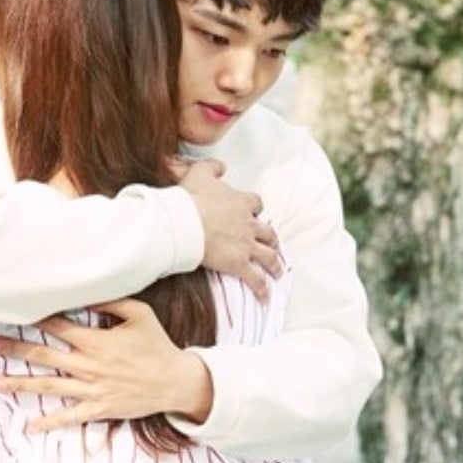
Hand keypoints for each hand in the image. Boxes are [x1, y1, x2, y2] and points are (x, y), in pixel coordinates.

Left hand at [0, 299, 212, 431]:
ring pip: (48, 385)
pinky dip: (50, 422)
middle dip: (14, 348)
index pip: (58, 326)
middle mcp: (89, 365)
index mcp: (96, 340)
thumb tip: (87, 292)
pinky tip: (30, 425)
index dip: (35, 317)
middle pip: (43, 354)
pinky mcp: (98, 408)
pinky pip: (70, 416)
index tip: (13, 311)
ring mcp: (91, 388)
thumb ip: (113, 302)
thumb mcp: (140, 315)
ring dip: (19, 383)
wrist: (175, 382)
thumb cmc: (157, 345)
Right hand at [175, 159, 281, 301]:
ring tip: (278, 272)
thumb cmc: (189, 198)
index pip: (256, 204)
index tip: (253, 213)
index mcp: (240, 202)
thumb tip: (221, 165)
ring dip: (275, 265)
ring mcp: (246, 245)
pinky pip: (255, 279)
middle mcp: (248, 224)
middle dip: (271, 240)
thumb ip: (212, 166)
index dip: (255, 209)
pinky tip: (265, 297)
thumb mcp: (199, 173)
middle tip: (272, 245)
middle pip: (268, 232)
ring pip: (269, 256)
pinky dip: (262, 288)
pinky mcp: (238, 264)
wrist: (184, 222)